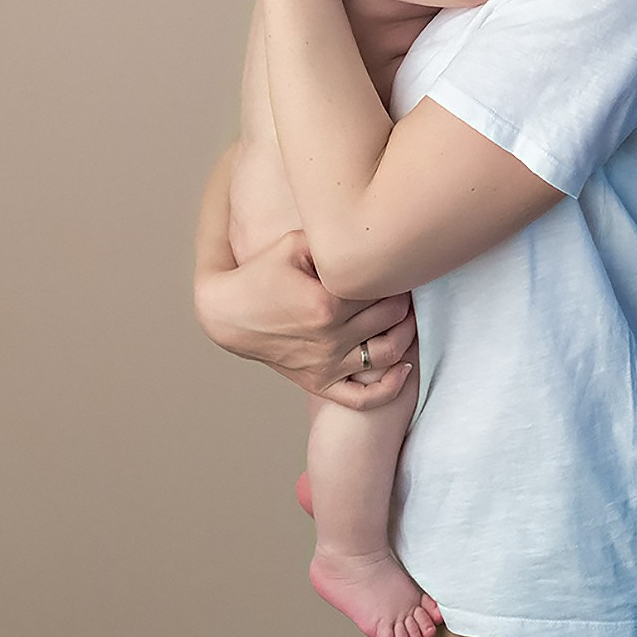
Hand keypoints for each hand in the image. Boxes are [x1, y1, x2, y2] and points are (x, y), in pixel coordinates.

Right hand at [196, 229, 417, 410]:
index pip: (382, 287)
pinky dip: (392, 386)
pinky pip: (365, 398)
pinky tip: (405, 366)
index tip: (399, 262)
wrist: (229, 314)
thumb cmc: (261, 274)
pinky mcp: (319, 382)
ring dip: (407, 333)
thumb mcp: (294, 244)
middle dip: (405, 298)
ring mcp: (326, 365)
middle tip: (406, 284)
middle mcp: (329, 339)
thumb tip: (371, 237)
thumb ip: (332, 240)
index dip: (395, 272)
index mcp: (326, 303)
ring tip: (407, 316)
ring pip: (389, 354)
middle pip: (391, 317)